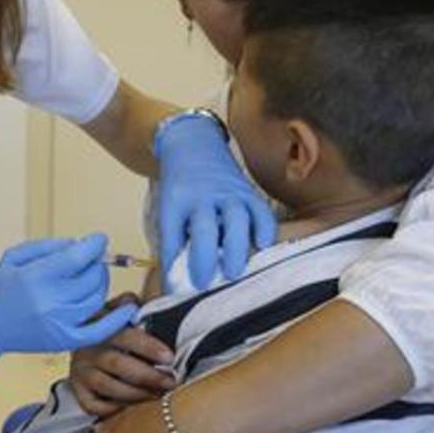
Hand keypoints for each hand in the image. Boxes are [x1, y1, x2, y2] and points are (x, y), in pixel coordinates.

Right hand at [0, 234, 136, 362]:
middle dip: (95, 262)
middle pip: (92, 276)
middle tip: (89, 260)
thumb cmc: (2, 289)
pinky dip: (118, 318)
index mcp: (36, 278)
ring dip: (100, 282)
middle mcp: (50, 302)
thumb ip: (49, 246)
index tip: (98, 240)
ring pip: (97, 297)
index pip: (78, 256)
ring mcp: (60, 323)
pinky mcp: (66, 340)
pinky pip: (101, 330)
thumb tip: (81, 244)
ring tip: (90, 277)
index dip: (95, 244)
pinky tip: (128, 308)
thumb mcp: (16, 256)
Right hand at [69, 301, 175, 416]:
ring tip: (158, 396)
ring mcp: (80, 372)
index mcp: (101, 328)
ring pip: (108, 387)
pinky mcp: (78, 391)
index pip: (125, 336)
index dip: (148, 347)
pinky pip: (95, 406)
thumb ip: (130, 307)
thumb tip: (134, 300)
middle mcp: (87, 350)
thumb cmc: (112, 331)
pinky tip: (133, 406)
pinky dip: (114, 409)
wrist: (82, 342)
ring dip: (136, 394)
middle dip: (148, 376)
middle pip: (117, 364)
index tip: (170, 357)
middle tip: (170, 382)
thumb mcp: (119, 313)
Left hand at [155, 113, 276, 288]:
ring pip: (236, 218)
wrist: (192, 144)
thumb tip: (177, 281)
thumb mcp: (169, 209)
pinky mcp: (247, 191)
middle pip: (204, 227)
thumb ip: (174, 240)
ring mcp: (227, 192)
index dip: (172, 262)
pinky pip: (260, 210)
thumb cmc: (180, 187)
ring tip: (233, 272)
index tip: (174, 288)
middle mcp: (202, 196)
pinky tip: (263, 245)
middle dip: (204, 257)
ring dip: (235, 247)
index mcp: (175, 201)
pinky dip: (264, 228)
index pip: (171, 234)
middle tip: (204, 283)